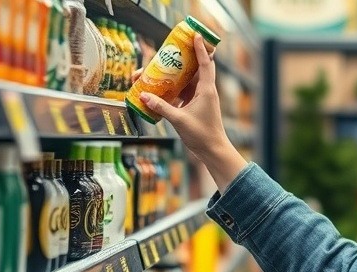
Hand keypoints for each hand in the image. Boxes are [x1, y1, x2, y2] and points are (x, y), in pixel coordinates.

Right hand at [137, 34, 231, 159]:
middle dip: (181, 60)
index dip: (200, 48)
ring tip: (158, 69)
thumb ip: (160, 107)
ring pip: (186, 81)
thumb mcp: (179, 119)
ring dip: (174, 75)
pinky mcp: (195, 106)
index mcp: (206, 90)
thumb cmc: (202, 135)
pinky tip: (159, 89)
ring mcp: (200, 99)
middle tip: (168, 51)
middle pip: (193, 69)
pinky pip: (182, 93)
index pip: (206, 63)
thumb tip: (143, 95)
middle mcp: (205, 91)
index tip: (195, 35)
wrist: (213, 151)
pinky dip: (172, 89)